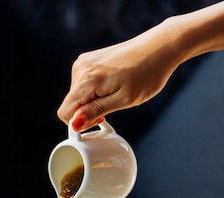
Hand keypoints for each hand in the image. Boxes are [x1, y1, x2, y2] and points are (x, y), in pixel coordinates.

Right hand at [57, 23, 179, 131]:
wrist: (158, 48)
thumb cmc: (146, 74)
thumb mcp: (123, 100)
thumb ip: (96, 111)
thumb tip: (75, 123)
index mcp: (87, 80)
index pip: (64, 112)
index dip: (79, 124)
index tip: (98, 122)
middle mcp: (80, 68)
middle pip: (71, 104)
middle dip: (87, 112)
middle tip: (112, 108)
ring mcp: (84, 62)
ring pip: (77, 95)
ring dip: (92, 102)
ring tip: (114, 95)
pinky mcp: (89, 60)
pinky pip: (83, 85)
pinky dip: (94, 92)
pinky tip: (112, 87)